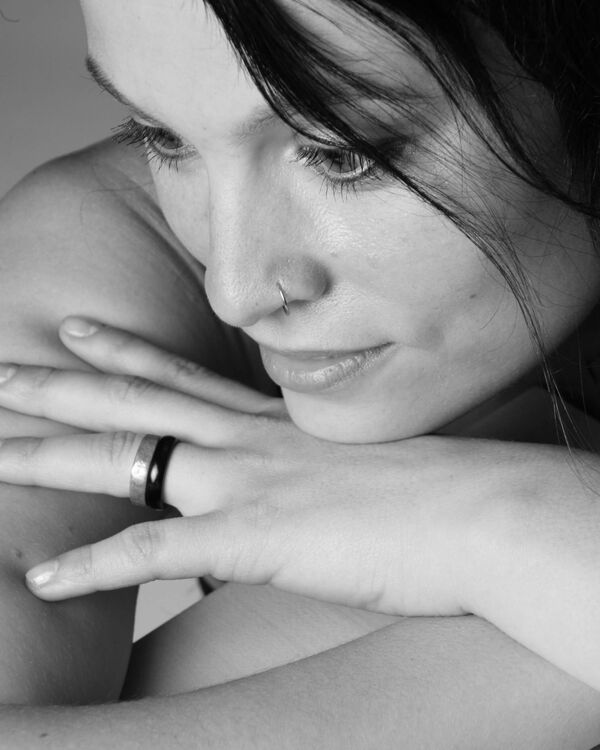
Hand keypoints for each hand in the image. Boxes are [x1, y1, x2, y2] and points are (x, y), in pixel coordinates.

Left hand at [0, 317, 491, 614]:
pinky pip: (155, 553)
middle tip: (0, 373)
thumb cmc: (435, 489)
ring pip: (126, 460)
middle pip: (134, 405)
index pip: (180, 376)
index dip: (122, 349)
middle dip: (58, 388)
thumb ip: (312, 465)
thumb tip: (295, 481)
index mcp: (270, 426)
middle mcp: (247, 443)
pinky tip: (42, 580)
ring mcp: (246, 485)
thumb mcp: (360, 461)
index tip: (77, 328)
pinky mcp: (257, 538)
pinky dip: (94, 569)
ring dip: (49, 460)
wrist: (477, 510)